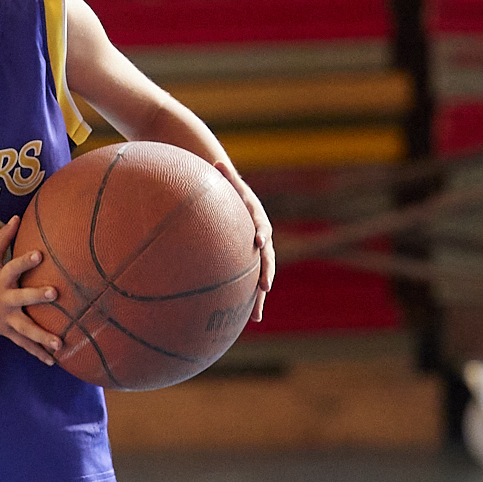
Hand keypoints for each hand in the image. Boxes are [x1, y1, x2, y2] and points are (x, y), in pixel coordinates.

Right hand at [0, 214, 63, 363]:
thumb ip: (4, 239)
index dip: (25, 261)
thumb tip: (16, 216)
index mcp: (0, 279)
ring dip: (42, 336)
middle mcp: (4, 299)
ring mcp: (5, 317)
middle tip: (54, 294)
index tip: (39, 254)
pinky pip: (23, 343)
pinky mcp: (6, 330)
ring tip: (60, 344)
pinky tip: (53, 361)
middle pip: (22, 297)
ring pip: (25, 328)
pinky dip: (37, 352)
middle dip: (37, 296)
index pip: (13, 267)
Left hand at [215, 160, 274, 323]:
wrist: (237, 201)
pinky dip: (250, 300)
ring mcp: (257, 254)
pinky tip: (250, 320)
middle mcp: (261, 238)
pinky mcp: (249, 264)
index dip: (262, 234)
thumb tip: (215, 161)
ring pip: (261, 276)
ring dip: (260, 296)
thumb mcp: (228, 181)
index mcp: (257, 220)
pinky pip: (250, 283)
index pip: (261, 226)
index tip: (260, 242)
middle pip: (267, 258)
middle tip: (265, 286)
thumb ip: (225, 175)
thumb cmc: (229, 190)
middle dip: (266, 272)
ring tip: (257, 316)